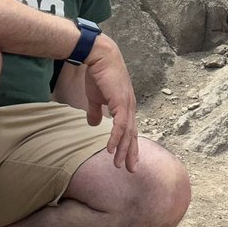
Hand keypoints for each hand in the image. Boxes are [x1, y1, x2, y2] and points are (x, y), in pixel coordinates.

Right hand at [83, 36, 139, 170]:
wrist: (99, 57)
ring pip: (127, 133)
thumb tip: (95, 125)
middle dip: (131, 153)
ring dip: (123, 150)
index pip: (130, 130)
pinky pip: (119, 125)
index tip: (128, 160)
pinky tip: (110, 149)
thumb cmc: (98, 75)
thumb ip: (96, 112)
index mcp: (125, 106)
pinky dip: (116, 138)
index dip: (129, 145)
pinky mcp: (120, 102)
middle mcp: (130, 107)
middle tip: (131, 169)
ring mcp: (127, 105)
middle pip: (132, 135)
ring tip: (119, 164)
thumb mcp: (95, 98)